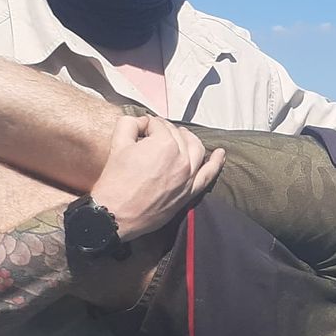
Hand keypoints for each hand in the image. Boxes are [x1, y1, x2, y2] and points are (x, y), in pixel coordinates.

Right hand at [87, 116, 224, 238]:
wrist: (116, 214)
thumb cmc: (115, 181)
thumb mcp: (117, 144)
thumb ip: (130, 124)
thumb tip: (141, 121)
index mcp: (165, 143)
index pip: (157, 124)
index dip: (145, 125)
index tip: (136, 132)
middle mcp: (182, 157)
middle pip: (176, 134)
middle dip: (163, 131)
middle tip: (149, 136)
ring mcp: (188, 175)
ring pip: (196, 148)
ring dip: (188, 139)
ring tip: (179, 136)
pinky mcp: (190, 191)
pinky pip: (208, 175)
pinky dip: (216, 163)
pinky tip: (220, 154)